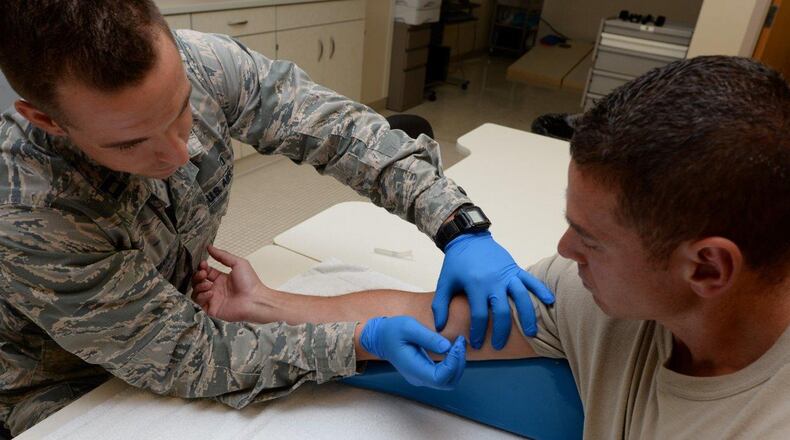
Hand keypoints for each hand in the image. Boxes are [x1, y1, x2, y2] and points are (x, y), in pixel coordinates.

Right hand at [191, 245, 270, 321]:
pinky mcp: (212, 309)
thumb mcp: (238, 263)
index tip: (203, 264)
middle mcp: (217, 289)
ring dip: (199, 286)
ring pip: (196, 292)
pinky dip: (202, 297)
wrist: (255, 300)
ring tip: (208, 284)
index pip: (206, 272)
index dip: (202, 268)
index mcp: (222, 279)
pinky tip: (210, 293)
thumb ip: (223, 255)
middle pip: (199, 281)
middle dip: (198, 276)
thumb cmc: (250, 283)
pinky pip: (199, 303)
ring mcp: (214, 299)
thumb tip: (210, 247)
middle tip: (203, 273)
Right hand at [360, 316, 465, 389]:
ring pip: (449, 381)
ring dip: (458, 364)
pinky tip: (453, 349)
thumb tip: (447, 347)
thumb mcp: (409, 327)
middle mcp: (419, 378)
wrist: (380, 338)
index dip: (453, 364)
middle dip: (459, 363)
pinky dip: (453, 364)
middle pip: (448, 382)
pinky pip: (445, 375)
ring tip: (458, 344)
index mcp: (413, 369)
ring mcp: (422, 378)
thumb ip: (428, 337)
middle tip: (460, 342)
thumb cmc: (393, 330)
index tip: (456, 344)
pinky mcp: (425, 374)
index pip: (440, 378)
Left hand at [433, 231, 554, 349]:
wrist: (468, 238)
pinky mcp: (515, 268)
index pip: (479, 315)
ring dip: (528, 316)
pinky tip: (550, 301)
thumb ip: (440, 305)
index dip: (477, 332)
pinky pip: (531, 280)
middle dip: (501, 331)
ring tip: (532, 333)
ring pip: (521, 297)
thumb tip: (439, 327)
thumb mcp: (444, 282)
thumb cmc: (456, 262)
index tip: (476, 343)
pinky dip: (542, 290)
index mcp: (475, 285)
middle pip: (502, 311)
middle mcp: (494, 281)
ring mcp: (507, 274)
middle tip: (499, 345)